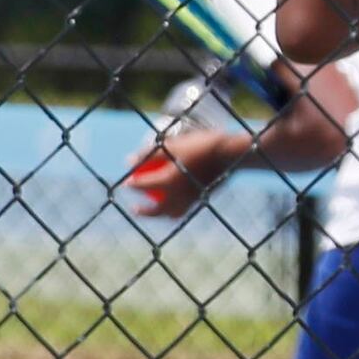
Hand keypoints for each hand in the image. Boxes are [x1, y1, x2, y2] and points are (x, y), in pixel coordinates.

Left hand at [127, 125, 254, 221]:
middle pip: (158, 210)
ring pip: (173, 214)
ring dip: (161, 214)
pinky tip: (174, 200)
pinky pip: (185, 209)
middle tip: (135, 208)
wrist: (232, 153)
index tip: (126, 183)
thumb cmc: (202, 145)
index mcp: (171, 180)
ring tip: (154, 210)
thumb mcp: (174, 144)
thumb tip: (128, 160)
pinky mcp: (203, 200)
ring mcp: (193, 200)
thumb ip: (150, 153)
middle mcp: (180, 195)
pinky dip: (176, 208)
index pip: (145, 185)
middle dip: (144, 212)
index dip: (133, 184)